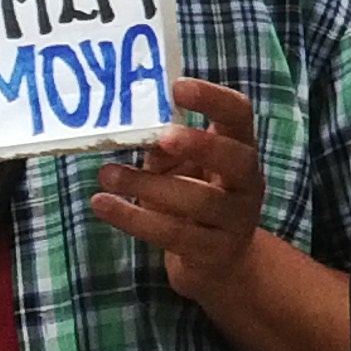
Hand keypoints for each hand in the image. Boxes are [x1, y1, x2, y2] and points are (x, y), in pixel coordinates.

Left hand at [92, 78, 265, 305]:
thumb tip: (137, 133)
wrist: (219, 263)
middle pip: (234, 158)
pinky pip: (174, 234)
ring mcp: (235, 220)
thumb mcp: (181, 168)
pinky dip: (134, 219)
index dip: (213, 99)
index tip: (177, 87)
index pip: (239, 114)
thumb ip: (165, 150)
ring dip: (149, 186)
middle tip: (162, 138)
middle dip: (200, 145)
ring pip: (199, 200)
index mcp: (240, 148)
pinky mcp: (213, 252)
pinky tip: (103, 204)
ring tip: (108, 174)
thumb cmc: (194, 200)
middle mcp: (247, 182)